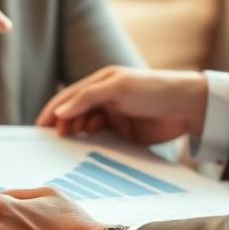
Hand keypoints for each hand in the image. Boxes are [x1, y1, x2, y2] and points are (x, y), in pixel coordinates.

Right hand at [35, 66, 207, 144]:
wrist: (187, 106)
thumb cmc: (153, 88)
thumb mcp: (118, 87)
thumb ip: (88, 98)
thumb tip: (60, 111)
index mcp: (101, 82)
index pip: (70, 96)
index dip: (54, 110)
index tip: (40, 127)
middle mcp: (105, 98)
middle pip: (75, 113)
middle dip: (63, 124)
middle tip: (56, 138)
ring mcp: (114, 116)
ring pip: (86, 127)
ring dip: (77, 134)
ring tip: (73, 140)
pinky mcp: (124, 134)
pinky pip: (102, 140)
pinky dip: (92, 143)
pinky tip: (88, 147)